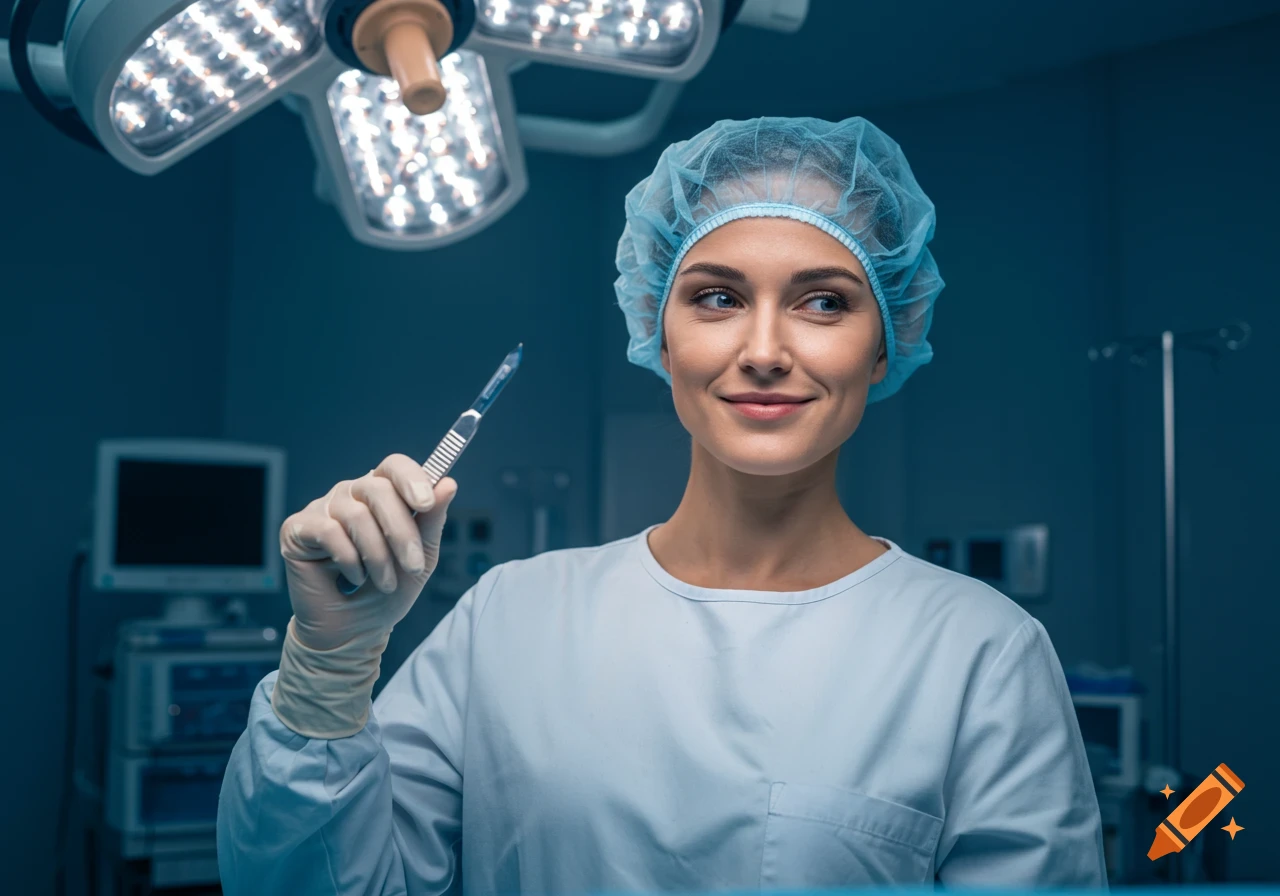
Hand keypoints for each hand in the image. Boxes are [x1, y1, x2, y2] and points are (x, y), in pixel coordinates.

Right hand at [279, 454, 456, 651]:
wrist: (354, 631)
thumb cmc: (387, 591)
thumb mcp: (421, 558)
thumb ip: (432, 520)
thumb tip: (448, 483)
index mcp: (381, 494)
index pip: (394, 466)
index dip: (411, 478)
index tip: (427, 504)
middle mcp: (350, 494)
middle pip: (377, 489)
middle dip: (401, 531)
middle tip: (414, 566)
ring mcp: (322, 508)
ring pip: (356, 514)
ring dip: (378, 556)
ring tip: (386, 584)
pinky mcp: (297, 528)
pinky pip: (328, 531)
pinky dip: (348, 559)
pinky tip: (354, 579)